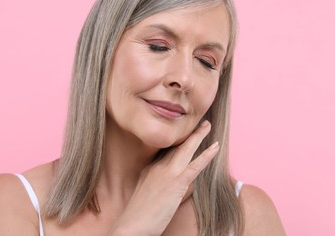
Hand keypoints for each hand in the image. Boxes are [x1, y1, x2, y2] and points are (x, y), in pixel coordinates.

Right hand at [108, 121, 218, 235]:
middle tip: (200, 123)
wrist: (132, 225)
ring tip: (207, 125)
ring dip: (198, 137)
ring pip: (186, 150)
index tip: (187, 134)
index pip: (167, 151)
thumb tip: (180, 186)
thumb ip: (163, 186)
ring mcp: (167, 174)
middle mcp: (158, 167)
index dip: (178, 141)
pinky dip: (206, 155)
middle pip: (176, 146)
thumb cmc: (139, 214)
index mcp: (150, 168)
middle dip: (189, 134)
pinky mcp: (175, 183)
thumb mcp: (148, 194)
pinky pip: (194, 166)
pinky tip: (215, 147)